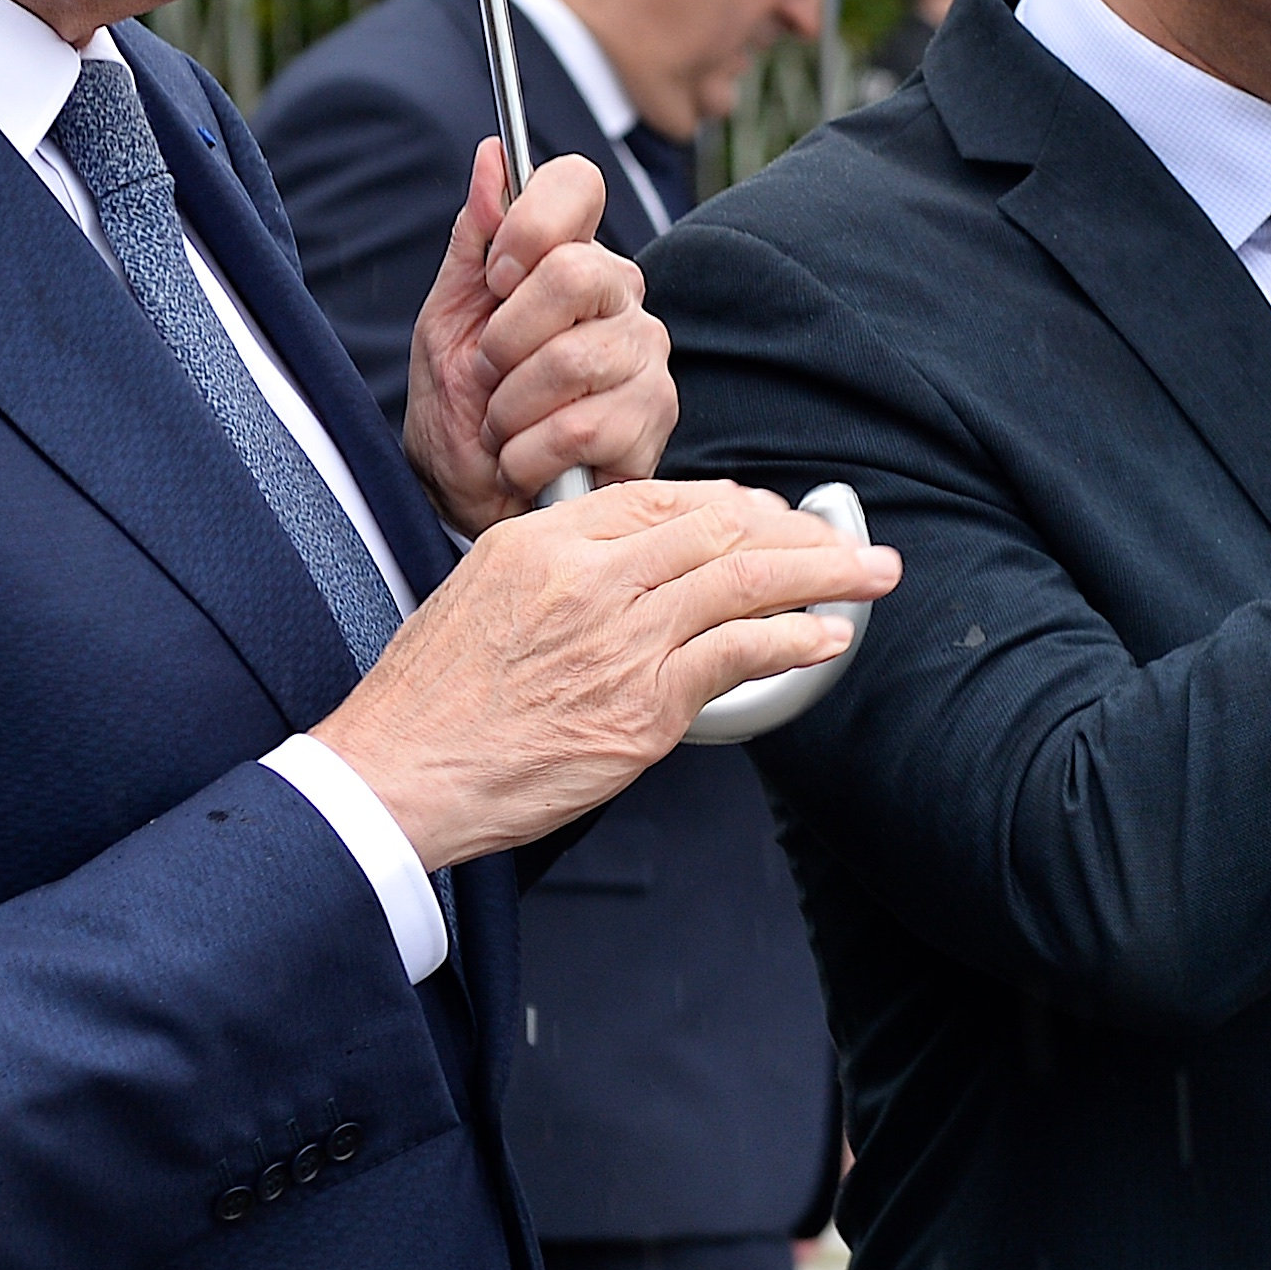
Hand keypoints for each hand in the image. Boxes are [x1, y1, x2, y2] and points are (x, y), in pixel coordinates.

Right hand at [315, 480, 893, 868]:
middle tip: (844, 541)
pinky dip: (795, 639)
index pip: (663, 498)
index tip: (767, 515)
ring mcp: (622, 639)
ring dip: (823, 574)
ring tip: (870, 575)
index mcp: (545, 540)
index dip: (731, 504)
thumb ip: (554, 566)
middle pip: (719, 528)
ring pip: (745, 579)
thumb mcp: (478, 590)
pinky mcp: (644, 707)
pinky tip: (828, 636)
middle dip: (796, 531)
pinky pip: (741, 653)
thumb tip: (620, 563)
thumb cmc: (430, 698)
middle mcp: (590, 576)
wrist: (400, 770)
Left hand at [404, 144, 673, 531]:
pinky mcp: (654, 422)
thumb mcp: (446, 317)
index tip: (496, 277)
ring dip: (508, 410)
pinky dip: (526, 455)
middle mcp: (621, 297)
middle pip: (574, 271)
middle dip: (504, 338)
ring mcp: (646, 357)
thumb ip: (474, 239)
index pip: (577, 183)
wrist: (468, 498)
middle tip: (488, 374)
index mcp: (571, 257)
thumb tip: (493, 154)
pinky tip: (527, 462)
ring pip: (570, 359)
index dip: (530, 224)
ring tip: (504, 428)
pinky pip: (578, 428)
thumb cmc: (459, 405)